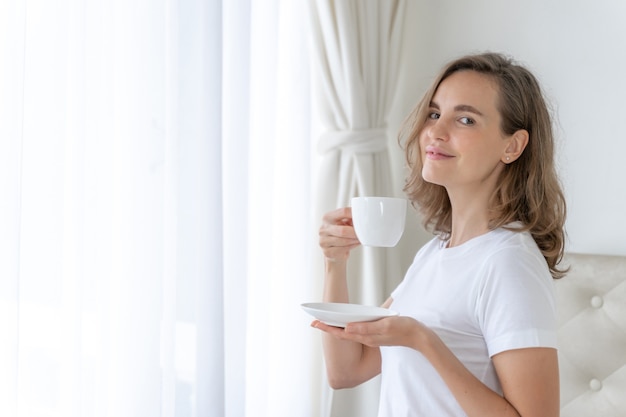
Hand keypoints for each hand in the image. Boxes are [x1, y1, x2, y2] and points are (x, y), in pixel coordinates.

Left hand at [312, 316, 429, 349]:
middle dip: (329, 328)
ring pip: (350, 333)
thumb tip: (347, 327)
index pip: (342, 333)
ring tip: (326, 322)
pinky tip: (347, 323)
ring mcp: (372, 338)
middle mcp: (367, 339)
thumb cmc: (404, 329)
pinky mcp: (377, 335)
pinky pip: (359, 332)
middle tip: (315, 322)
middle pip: (344, 333)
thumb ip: (366, 328)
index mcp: (367, 337)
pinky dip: (349, 327)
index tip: (315, 323)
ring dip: (338, 328)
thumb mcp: (384, 325)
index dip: (328, 328)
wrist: (420, 338)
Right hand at [319, 207, 360, 261]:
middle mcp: (323, 229)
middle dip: (355, 233)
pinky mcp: (327, 252)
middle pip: (343, 230)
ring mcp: (324, 241)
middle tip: (364, 233)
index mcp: (327, 218)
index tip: (364, 217)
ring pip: (344, 241)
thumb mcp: (345, 223)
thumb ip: (351, 218)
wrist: (333, 250)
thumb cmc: (340, 233)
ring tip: (361, 238)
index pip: (343, 212)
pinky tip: (355, 244)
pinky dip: (352, 246)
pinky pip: (343, 249)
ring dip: (355, 240)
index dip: (355, 214)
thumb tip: (363, 217)